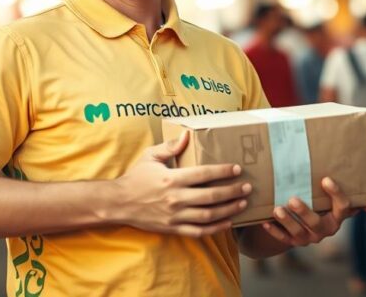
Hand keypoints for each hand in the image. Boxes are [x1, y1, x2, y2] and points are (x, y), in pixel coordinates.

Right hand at [110, 132, 251, 237]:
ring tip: (242, 203)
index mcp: (171, 178)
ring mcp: (175, 216)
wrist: (119, 203)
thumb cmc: (136, 177)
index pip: (203, 174)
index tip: (237, 168)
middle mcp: (175, 198)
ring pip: (208, 215)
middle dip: (232, 191)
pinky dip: (215, 228)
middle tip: (247, 187)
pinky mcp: (173, 228)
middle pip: (211, 196)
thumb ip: (170, 146)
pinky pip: (198, 231)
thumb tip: (187, 135)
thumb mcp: (150, 156)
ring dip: (228, 209)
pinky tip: (228, 222)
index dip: (222, 171)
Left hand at [258, 177, 365, 246]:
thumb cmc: (324, 204)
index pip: (342, 208)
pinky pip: (283, 238)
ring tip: (277, 209)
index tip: (325, 179)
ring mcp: (309, 237)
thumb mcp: (336, 201)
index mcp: (338, 218)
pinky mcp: (294, 242)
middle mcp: (325, 230)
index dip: (336, 194)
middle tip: (292, 199)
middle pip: (316, 223)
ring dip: (287, 221)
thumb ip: (352, 199)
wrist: (308, 223)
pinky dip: (274, 231)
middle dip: (304, 212)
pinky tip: (265, 222)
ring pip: (298, 232)